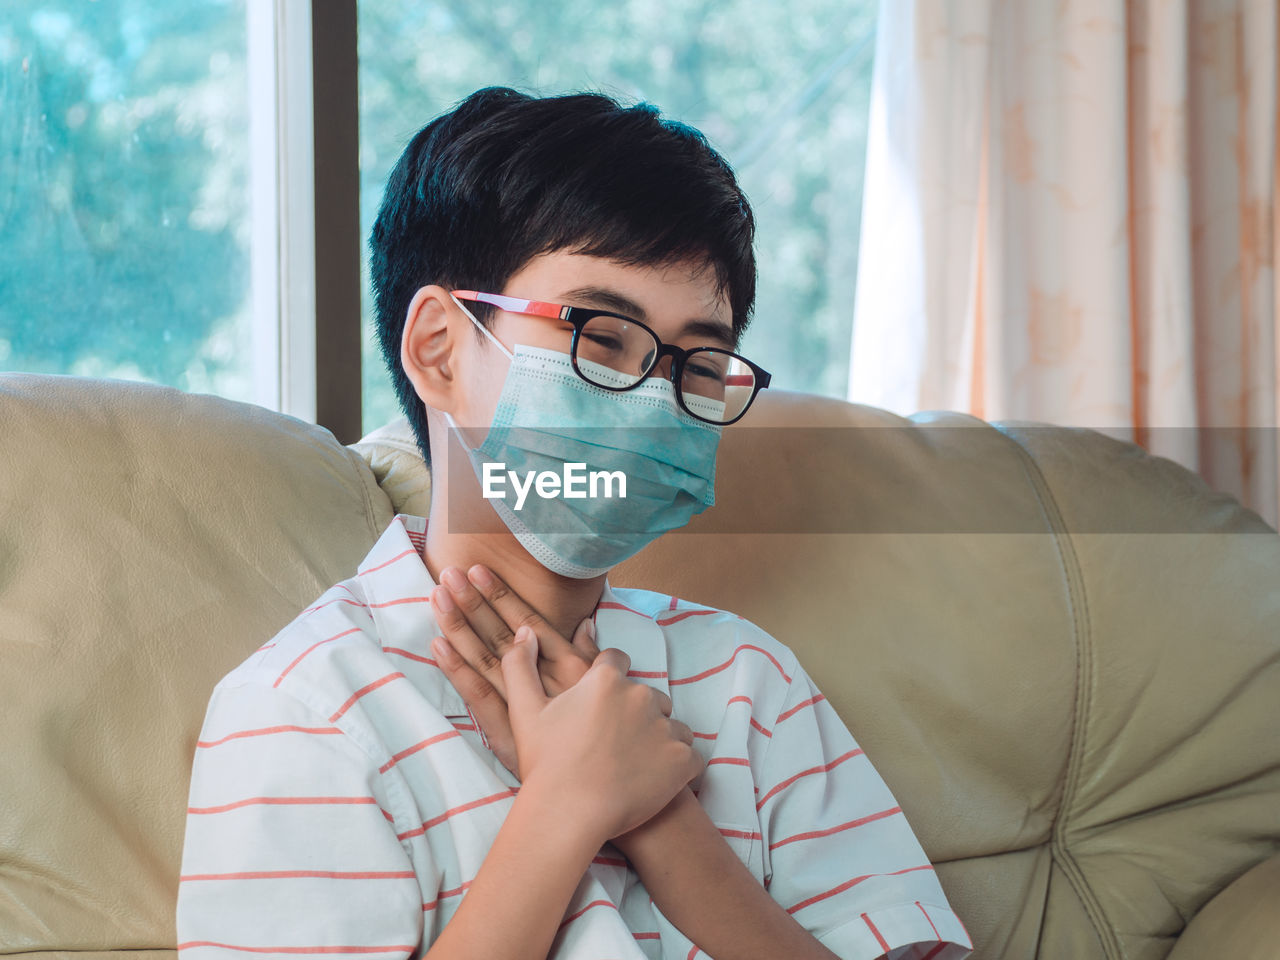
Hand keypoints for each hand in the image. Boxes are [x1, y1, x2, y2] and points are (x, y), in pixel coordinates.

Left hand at [429, 565, 597, 776]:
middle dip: (475, 602)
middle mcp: (547, 681)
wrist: (611, 786)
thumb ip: (594, 655)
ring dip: (461, 626)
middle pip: (503, 635)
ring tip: (439, 597)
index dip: (502, 596)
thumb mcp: (609, 689)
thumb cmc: (613, 736)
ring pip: (487, 659)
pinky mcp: (510, 734)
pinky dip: (458, 670)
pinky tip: (438, 645)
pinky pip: (479, 696)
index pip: (530, 622)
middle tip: (450, 573)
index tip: (479, 570)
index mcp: (571, 666)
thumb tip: (586, 623)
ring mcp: (526, 707)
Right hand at [501, 627, 702, 840]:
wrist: (568, 814)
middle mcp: (640, 695)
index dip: (609, 680)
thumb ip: (520, 665)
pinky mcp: (683, 760)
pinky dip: (678, 768)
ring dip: (658, 739)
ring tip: (634, 766)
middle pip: (647, 695)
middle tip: (613, 744)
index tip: (601, 704)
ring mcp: (665, 727)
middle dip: (635, 713)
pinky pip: (690, 756)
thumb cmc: (544, 764)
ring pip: (671, 725)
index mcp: (606, 680)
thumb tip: (524, 632)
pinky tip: (657, 781)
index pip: (617, 661)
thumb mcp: (524, 710)